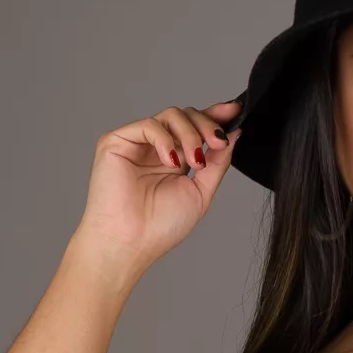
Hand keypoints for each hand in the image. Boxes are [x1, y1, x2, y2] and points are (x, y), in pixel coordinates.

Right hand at [75, 100, 242, 271]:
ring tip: (195, 160)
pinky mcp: (116, 141)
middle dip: (208, 125)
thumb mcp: (201, 191)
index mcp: (177, 158)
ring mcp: (137, 143)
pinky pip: (148, 125)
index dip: (215, 116)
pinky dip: (166, 140)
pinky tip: (172, 163)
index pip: (196, 128)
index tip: (236, 110)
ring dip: (191, 133)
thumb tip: (234, 133)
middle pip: (186, 116)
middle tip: (219, 142)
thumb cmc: (161, 225)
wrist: (132, 242)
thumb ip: (217, 162)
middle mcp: (157, 148)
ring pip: (171, 115)